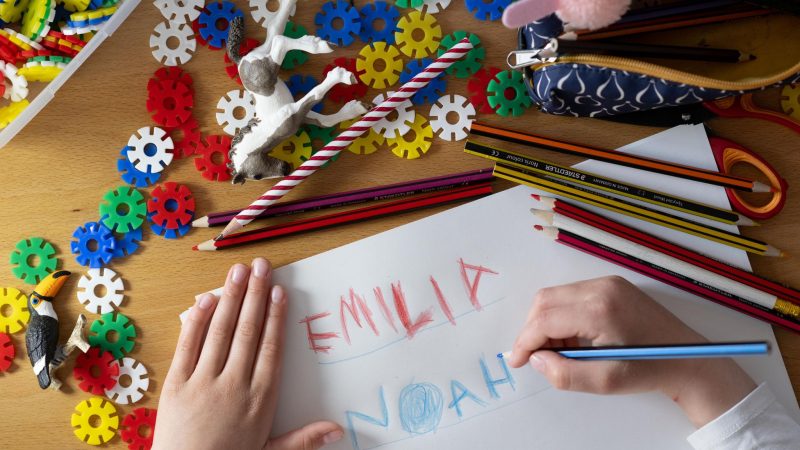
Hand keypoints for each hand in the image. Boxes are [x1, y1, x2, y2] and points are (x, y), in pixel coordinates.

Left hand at [153, 258, 342, 449]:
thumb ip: (304, 439)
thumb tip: (338, 430)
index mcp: (260, 399)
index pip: (270, 348)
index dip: (275, 317)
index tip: (279, 291)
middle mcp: (234, 384)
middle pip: (248, 331)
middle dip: (255, 294)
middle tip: (261, 266)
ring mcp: (203, 382)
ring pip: (220, 331)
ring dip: (230, 297)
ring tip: (238, 271)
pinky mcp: (177, 385)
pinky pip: (188, 346)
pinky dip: (196, 321)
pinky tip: (205, 299)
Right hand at [508, 276, 755, 426]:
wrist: (689, 359)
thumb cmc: (649, 370)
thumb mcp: (605, 381)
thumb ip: (564, 373)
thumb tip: (536, 359)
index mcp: (599, 309)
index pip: (544, 319)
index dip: (524, 341)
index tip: (517, 361)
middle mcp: (601, 287)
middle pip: (545, 301)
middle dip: (534, 330)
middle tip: (540, 358)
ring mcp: (607, 283)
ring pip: (555, 297)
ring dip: (548, 323)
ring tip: (564, 350)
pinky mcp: (611, 285)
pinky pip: (571, 296)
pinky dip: (563, 316)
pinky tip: (576, 339)